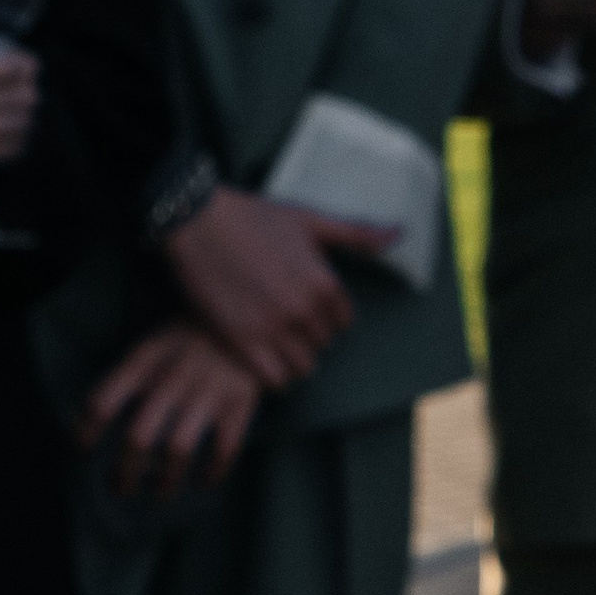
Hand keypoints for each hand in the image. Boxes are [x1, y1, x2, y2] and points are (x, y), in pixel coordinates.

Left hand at [80, 321, 261, 494]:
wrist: (244, 321)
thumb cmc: (184, 342)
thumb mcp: (148, 348)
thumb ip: (124, 381)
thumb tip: (89, 426)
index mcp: (143, 361)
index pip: (101, 404)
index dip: (84, 435)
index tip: (81, 455)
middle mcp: (172, 377)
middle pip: (137, 438)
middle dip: (123, 473)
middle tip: (119, 489)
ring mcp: (208, 390)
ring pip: (178, 450)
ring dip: (165, 482)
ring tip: (158, 494)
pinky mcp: (240, 403)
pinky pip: (224, 450)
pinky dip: (211, 474)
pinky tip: (201, 482)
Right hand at [164, 182, 393, 387]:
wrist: (196, 221)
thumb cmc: (253, 216)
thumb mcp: (310, 221)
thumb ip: (357, 234)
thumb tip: (400, 233)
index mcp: (325, 283)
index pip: (343, 321)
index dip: (326, 314)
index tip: (304, 304)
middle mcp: (305, 310)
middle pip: (322, 343)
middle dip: (308, 334)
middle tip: (283, 319)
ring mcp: (274, 328)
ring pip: (303, 366)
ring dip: (292, 357)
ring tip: (273, 340)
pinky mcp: (243, 342)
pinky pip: (274, 379)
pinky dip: (272, 373)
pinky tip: (260, 356)